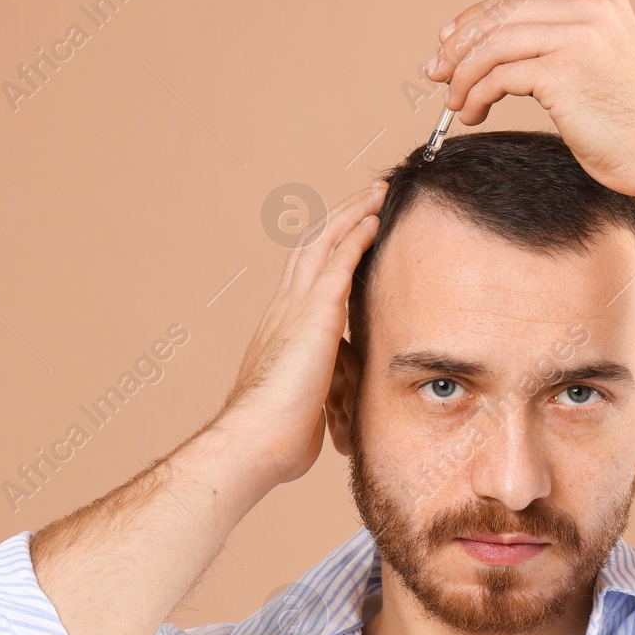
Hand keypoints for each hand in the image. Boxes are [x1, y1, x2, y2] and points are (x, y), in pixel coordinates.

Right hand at [221, 180, 385, 485]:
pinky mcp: (314, 313)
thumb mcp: (310, 406)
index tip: (350, 234)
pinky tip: (374, 220)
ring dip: (352, 214)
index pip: (307, 277)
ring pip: (323, 243)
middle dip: (341, 219)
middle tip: (367, 198)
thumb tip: (339, 409)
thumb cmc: (279, 437)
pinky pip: (338, 261)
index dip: (329, 251)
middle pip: (312, 247)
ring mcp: (296, 307)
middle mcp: (285, 309)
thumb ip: (325, 394)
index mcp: (283, 330)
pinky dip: (356, 236)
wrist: (256, 440)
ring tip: (377, 194)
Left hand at [423, 0, 634, 201]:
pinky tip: (474, 113)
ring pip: (493, 43)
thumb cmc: (633, 124)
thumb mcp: (603, 64)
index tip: (451, 40)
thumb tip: (501, 51)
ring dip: (463, 74)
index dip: (480, 16)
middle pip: (502, 14)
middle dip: (461, 42)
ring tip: (455, 102)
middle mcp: (591, 11)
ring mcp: (576, 39)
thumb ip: (564, 44)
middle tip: (437, 71)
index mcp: (603, 2)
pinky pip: (497, 77)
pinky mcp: (562, 74)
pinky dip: (475, 95)